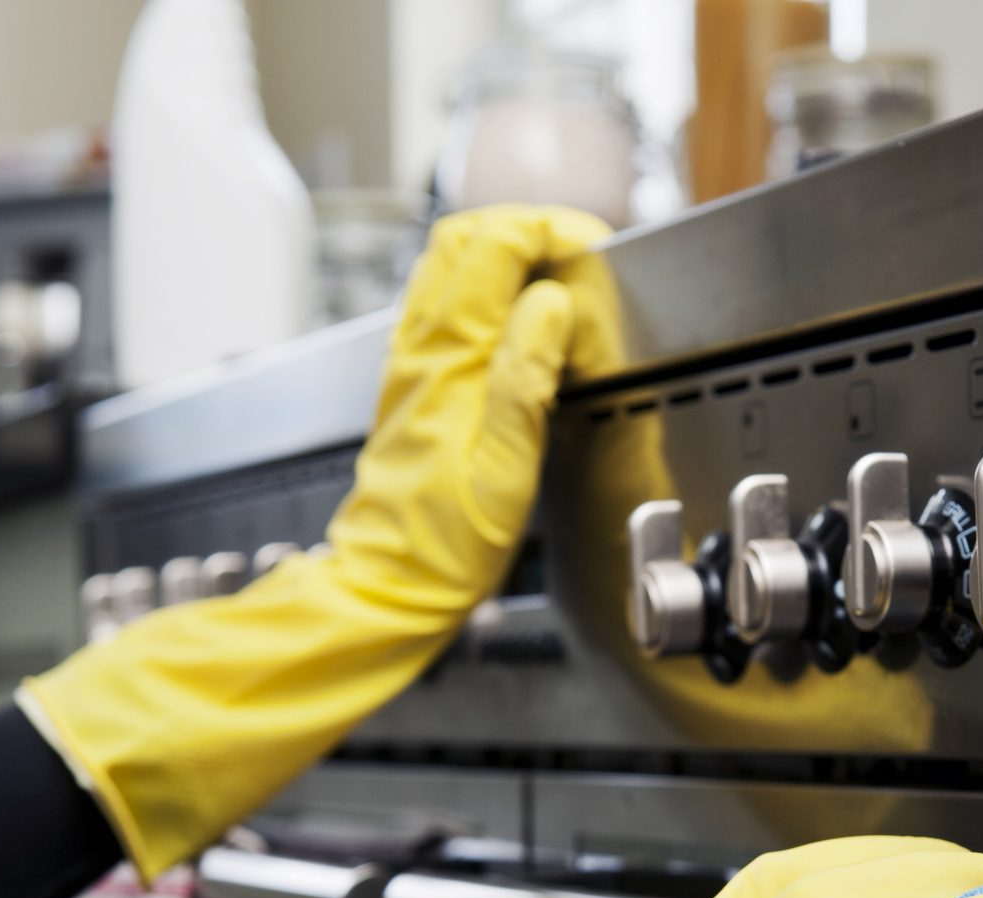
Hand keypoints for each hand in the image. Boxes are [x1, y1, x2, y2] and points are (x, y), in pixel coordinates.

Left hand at [20, 205, 609, 878]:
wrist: (389, 583)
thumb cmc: (445, 545)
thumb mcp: (504, 471)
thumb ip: (526, 381)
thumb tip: (551, 304)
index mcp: (449, 365)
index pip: (491, 248)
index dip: (547, 230)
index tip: (593, 248)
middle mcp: (423, 354)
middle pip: (463, 240)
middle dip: (528, 228)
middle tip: (581, 251)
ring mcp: (414, 367)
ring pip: (449, 268)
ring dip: (506, 254)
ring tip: (559, 277)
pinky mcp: (416, 387)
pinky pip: (446, 308)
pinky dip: (486, 289)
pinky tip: (517, 318)